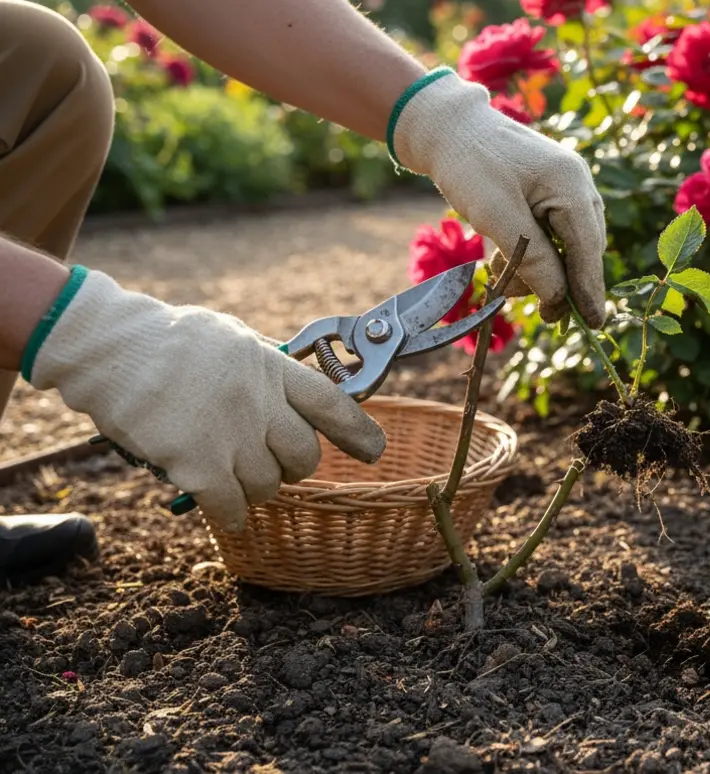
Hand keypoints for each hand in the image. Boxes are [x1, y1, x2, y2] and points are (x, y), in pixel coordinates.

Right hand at [25, 269, 386, 531]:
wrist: (106, 346)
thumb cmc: (165, 340)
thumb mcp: (232, 339)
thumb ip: (266, 369)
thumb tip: (297, 394)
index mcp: (272, 367)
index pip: (332, 404)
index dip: (358, 432)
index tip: (375, 451)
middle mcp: (260, 401)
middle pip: (305, 456)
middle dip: (293, 467)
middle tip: (270, 463)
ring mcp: (231, 434)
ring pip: (269, 486)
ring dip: (253, 488)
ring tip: (227, 472)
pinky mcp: (198, 464)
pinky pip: (232, 507)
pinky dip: (229, 514)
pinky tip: (220, 509)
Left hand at [390, 68, 607, 327]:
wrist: (444, 126)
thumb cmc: (469, 166)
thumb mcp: (498, 217)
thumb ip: (534, 259)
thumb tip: (559, 299)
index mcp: (571, 185)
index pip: (588, 249)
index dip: (589, 290)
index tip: (592, 326)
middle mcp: (577, 185)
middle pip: (580, 251)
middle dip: (552, 281)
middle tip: (523, 304)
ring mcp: (564, 188)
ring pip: (563, 247)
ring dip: (534, 269)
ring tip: (498, 273)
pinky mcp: (548, 193)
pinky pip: (550, 235)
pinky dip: (528, 253)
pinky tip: (501, 258)